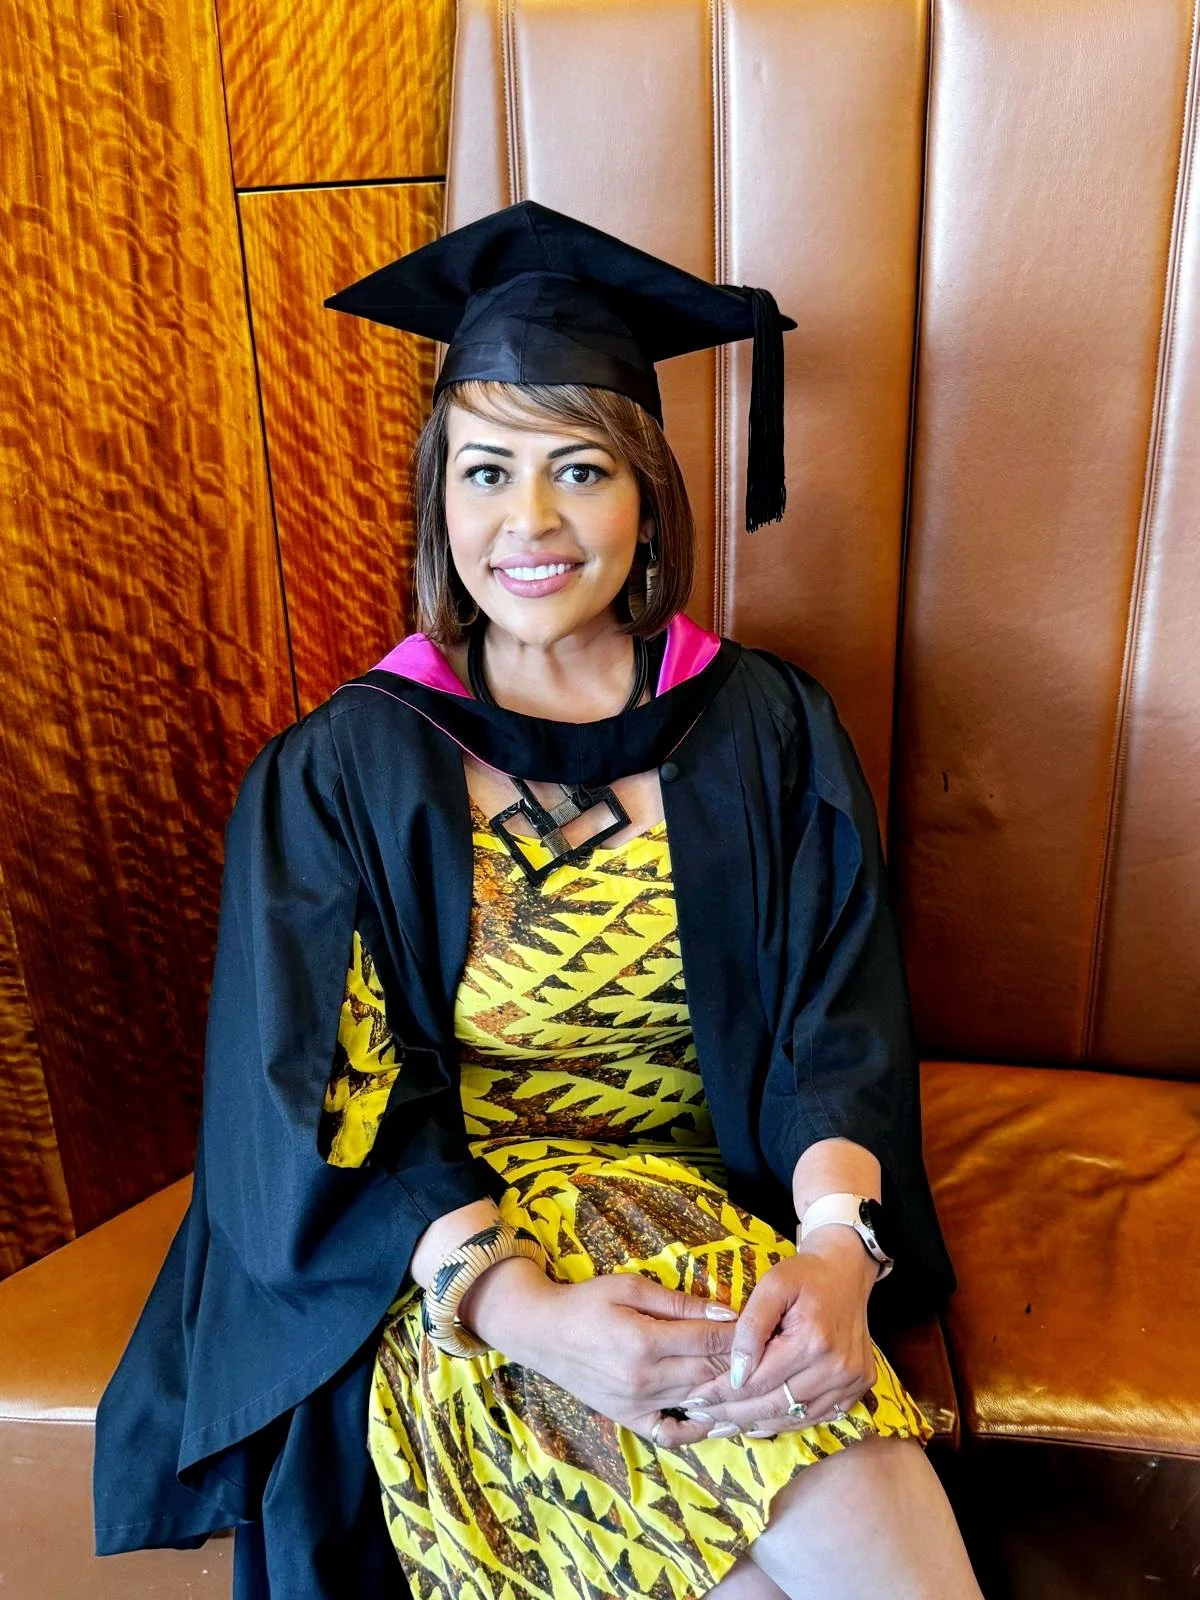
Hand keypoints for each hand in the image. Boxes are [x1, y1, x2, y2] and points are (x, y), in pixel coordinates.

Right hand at [462, 1258, 740, 1440]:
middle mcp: (643, 1378)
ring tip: (758, 1385)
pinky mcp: (628, 1419)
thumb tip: (724, 1310)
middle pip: (708, 1375)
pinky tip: (719, 1418)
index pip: (707, 1340)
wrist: (542, 1332)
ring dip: (729, 1396)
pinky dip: (698, 1430)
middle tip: (771, 1355)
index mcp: (644, 1341)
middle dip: (742, 1365)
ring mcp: (636, 1404)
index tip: (764, 1326)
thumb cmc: (587, 1301)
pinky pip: (671, 1434)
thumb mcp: (630, 1286)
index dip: (740, 1333)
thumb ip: (678, 1302)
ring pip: (697, 1404)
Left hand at [649, 1228, 878, 1446]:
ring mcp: (852, 1381)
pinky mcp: (859, 1387)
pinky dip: (787, 1421)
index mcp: (815, 1341)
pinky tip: (759, 1422)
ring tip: (723, 1424)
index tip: (696, 1398)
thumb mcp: (772, 1285)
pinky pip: (817, 1415)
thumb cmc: (805, 1275)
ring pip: (796, 1417)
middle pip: (776, 1405)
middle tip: (702, 1415)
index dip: (724, 1392)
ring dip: (757, 1423)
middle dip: (735, 1413)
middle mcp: (838, 1368)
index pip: (760, 1380)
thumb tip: (736, 1375)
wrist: (846, 1272)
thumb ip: (751, 1328)